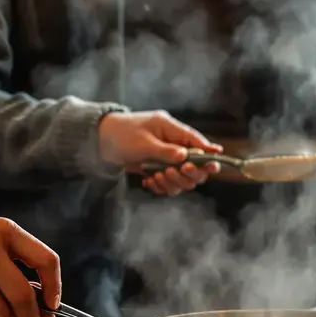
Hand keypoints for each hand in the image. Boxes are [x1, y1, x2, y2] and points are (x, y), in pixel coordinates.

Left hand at [98, 110, 221, 194]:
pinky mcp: (159, 170)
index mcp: (172, 130)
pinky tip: (149, 182)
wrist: (101, 142)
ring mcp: (167, 159)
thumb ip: (165, 150)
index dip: (209, 153)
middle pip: (196, 165)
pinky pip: (169, 184)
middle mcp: (174, 145)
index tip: (214, 165)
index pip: (197, 142)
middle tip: (173, 172)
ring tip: (157, 177)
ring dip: (173, 182)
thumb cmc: (122, 134)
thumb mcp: (144, 142)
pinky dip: (161, 186)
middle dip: (188, 173)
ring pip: (183, 178)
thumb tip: (186, 156)